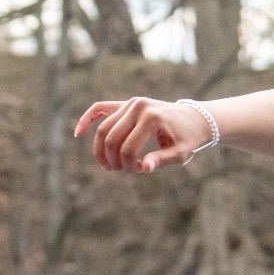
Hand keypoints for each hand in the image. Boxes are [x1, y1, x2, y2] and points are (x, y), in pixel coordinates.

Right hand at [73, 97, 213, 172]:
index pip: (128, 148)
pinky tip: (79, 133)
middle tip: (121, 170)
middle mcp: (138, 107)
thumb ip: (161, 160)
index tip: (139, 171)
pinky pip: (100, 109)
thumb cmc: (188, 138)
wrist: (194, 118)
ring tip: (109, 165)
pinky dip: (88, 120)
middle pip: (111, 138)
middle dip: (113, 159)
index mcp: (151, 118)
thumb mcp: (179, 153)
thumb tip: (144, 168)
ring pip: (104, 128)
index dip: (128, 165)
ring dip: (101, 150)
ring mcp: (130, 103)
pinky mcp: (126, 103)